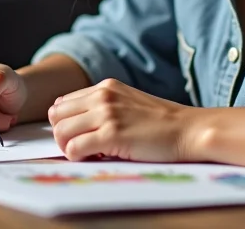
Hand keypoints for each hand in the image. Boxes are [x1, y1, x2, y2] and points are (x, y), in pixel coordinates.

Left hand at [47, 78, 196, 161]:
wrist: (189, 130)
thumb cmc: (162, 123)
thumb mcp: (128, 103)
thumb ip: (103, 107)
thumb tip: (74, 124)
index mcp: (105, 87)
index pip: (63, 103)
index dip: (66, 123)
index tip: (80, 135)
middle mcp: (102, 96)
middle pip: (56, 116)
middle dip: (63, 135)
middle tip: (81, 147)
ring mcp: (106, 114)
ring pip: (61, 132)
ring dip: (69, 147)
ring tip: (88, 154)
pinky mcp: (112, 135)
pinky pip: (74, 148)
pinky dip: (78, 157)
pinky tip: (96, 158)